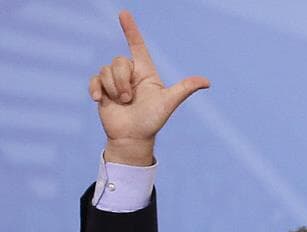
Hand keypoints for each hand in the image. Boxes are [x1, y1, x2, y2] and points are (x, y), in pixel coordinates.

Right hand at [89, 11, 210, 166]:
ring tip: (122, 102)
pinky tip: (100, 100)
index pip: (137, 46)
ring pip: (105, 70)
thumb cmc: (152, 120)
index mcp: (146, 72)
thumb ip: (184, 89)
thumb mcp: (169, 103)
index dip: (130, 30)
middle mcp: (130, 74)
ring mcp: (115, 81)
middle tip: (129, 99)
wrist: (132, 137)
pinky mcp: (102, 88)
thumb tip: (207, 82)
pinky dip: (96, 89)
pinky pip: (94, 79)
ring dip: (113, 88)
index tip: (123, 13)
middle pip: (118, 61)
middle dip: (122, 81)